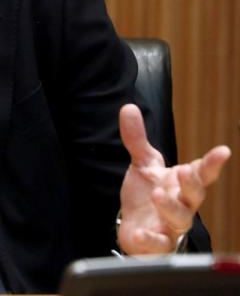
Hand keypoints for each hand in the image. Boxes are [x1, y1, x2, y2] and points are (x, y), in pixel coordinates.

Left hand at [117, 103, 230, 253]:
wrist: (135, 227)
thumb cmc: (148, 195)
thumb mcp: (143, 165)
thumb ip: (137, 139)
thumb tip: (128, 107)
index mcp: (182, 184)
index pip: (201, 172)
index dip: (212, 162)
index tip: (223, 151)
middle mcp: (182, 204)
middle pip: (195, 196)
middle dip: (192, 184)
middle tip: (184, 172)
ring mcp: (171, 225)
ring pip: (180, 219)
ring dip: (170, 207)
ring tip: (158, 194)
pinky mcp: (157, 243)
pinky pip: (158, 244)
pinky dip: (151, 239)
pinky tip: (142, 233)